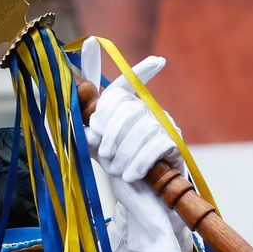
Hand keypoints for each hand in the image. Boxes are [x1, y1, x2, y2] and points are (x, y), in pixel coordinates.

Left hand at [76, 41, 183, 251]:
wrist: (148, 207)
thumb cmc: (123, 178)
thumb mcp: (99, 153)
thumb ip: (88, 131)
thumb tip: (78, 108)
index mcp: (126, 112)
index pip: (122, 85)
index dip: (115, 66)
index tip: (91, 44)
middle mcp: (146, 113)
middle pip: (123, 107)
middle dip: (109, 134)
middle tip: (106, 156)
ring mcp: (162, 125)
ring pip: (138, 127)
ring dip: (123, 154)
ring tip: (120, 172)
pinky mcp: (174, 143)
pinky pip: (154, 143)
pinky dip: (139, 162)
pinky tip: (133, 175)